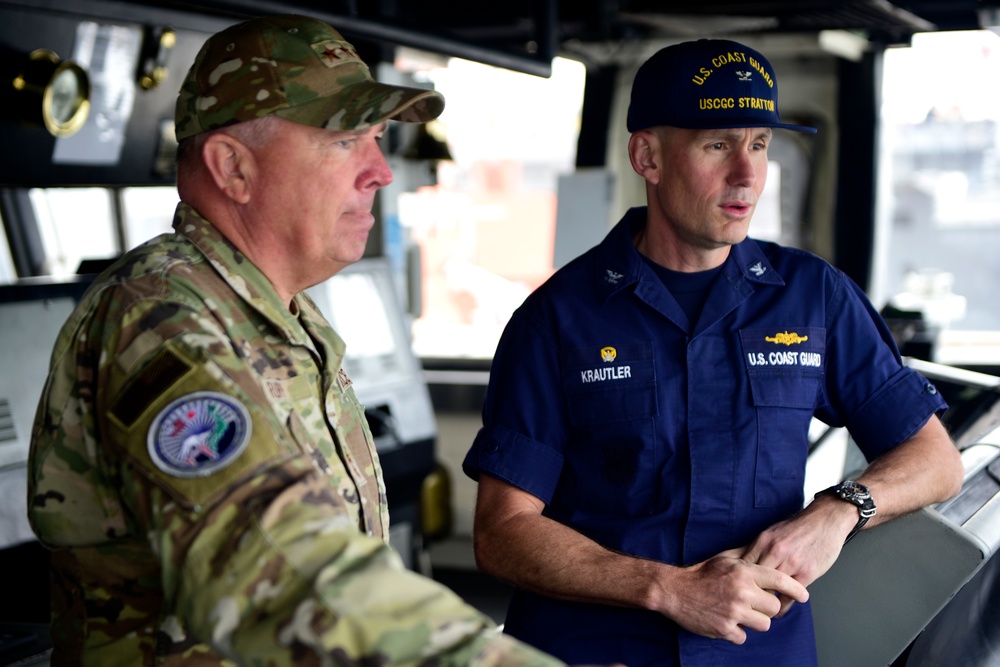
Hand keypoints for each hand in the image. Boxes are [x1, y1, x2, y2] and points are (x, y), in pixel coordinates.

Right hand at [657, 549, 807, 644]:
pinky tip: (727, 621)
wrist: (675, 590)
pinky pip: (744, 637)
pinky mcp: (724, 628)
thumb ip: (748, 560)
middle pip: (774, 607)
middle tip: (756, 605)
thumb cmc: (701, 573)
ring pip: (763, 624)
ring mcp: (734, 612)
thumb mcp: (726, 559)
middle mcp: (742, 591)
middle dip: (767, 608)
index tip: (804, 595)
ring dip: (754, 621)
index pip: (780, 581)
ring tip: (741, 613)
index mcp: (744, 572)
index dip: (796, 589)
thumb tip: (770, 556)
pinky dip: (737, 632)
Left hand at [738, 496, 856, 615]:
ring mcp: (790, 564)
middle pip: (752, 580)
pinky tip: (777, 611)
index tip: (734, 590)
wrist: (825, 521)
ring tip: (758, 612)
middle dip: (747, 593)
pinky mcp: (805, 574)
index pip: (741, 565)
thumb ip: (758, 548)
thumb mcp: (773, 532)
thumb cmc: (798, 528)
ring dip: (763, 603)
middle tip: (743, 605)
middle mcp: (774, 552)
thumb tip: (740, 561)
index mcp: (763, 541)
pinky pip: (788, 597)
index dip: (736, 580)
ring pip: (768, 590)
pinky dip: (781, 607)